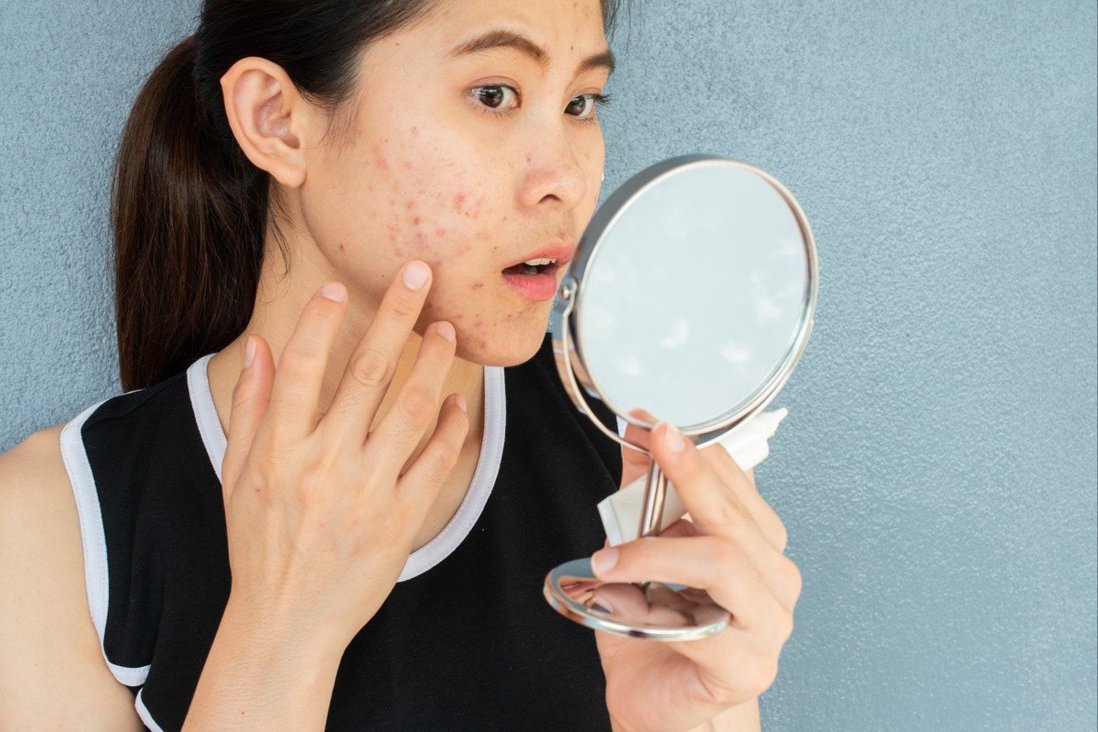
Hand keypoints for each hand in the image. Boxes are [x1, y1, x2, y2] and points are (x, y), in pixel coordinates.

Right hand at [219, 261, 469, 649]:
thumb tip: (261, 347)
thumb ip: (252, 408)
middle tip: (419, 274)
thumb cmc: (260, 546)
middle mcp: (324, 465)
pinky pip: (435, 462)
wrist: (287, 622)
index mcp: (280, 451)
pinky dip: (449, 426)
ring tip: (446, 330)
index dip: (319, 321)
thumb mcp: (238, 476)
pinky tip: (456, 402)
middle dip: (395, 315)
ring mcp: (366, 492)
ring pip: (410, 410)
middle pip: (368, 374)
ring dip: (433, 363)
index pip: (302, 368)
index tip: (337, 287)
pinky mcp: (401, 520)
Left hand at [593, 416, 800, 731]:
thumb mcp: (642, 551)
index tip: (653, 424)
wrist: (661, 702)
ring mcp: (770, 623)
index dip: (695, 449)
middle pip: (733, 516)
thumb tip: (634, 436)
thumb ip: (643, 497)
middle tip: (651, 443)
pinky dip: (655, 609)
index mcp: (759, 543)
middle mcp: (775, 578)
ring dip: (657, 550)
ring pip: (723, 561)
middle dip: (688, 473)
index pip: (737, 482)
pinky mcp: (750, 666)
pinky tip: (622, 601)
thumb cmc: (658, 629)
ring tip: (609, 558)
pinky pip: (704, 625)